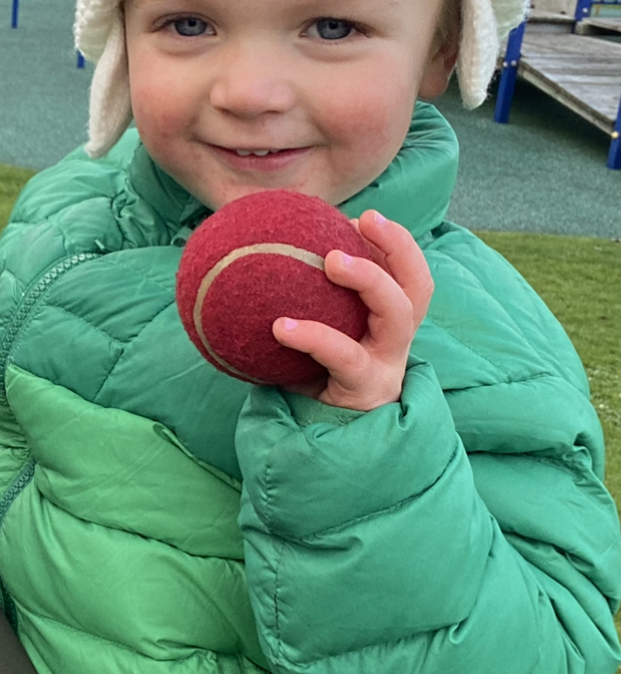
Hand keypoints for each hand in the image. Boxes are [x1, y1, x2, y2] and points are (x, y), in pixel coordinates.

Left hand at [274, 210, 433, 411]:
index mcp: (387, 330)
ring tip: (330, 259)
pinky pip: (343, 356)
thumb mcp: (312, 343)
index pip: (408, 279)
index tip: (360, 218)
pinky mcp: (363, 392)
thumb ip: (301, 307)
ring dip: (369, 278)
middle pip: (417, 288)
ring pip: (396, 315)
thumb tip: (255, 260)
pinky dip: (313, 335)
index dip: (395, 244)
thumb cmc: (311, 389)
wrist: (321, 455)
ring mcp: (384, 368)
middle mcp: (395, 345)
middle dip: (399, 247)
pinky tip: (280, 326)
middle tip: (365, 219)